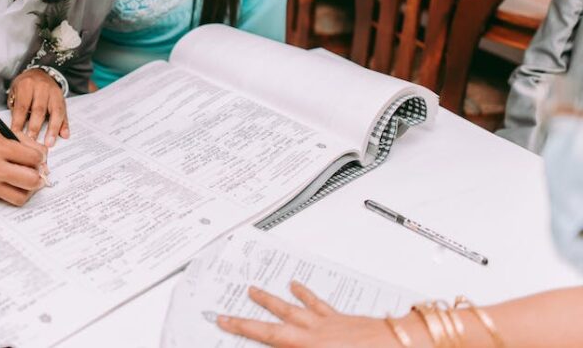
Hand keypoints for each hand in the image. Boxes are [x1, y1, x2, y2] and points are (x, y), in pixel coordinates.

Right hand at [0, 125, 48, 205]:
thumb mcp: (2, 133)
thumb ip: (26, 143)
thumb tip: (44, 159)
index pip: (33, 158)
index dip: (41, 158)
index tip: (39, 157)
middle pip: (31, 180)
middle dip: (39, 176)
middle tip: (38, 171)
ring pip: (23, 195)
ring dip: (31, 188)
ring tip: (27, 178)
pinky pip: (12, 199)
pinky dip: (19, 193)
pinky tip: (16, 183)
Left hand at [7, 68, 69, 146]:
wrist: (40, 73)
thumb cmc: (25, 86)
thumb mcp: (15, 92)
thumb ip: (16, 108)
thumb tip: (16, 129)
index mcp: (27, 85)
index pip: (22, 106)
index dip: (19, 121)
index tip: (16, 134)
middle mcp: (42, 87)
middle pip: (39, 109)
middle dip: (35, 127)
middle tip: (32, 141)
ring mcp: (54, 92)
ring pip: (55, 111)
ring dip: (52, 129)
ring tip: (49, 142)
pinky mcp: (62, 98)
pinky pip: (64, 113)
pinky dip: (65, 125)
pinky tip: (64, 134)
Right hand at [215, 282, 398, 346]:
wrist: (405, 346)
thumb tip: (282, 346)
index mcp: (311, 344)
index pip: (268, 335)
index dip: (243, 327)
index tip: (223, 319)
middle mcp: (317, 331)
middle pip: (277, 318)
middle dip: (251, 314)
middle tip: (231, 307)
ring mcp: (330, 323)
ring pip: (294, 307)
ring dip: (274, 299)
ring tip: (257, 290)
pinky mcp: (345, 320)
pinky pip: (319, 304)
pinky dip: (306, 295)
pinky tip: (299, 286)